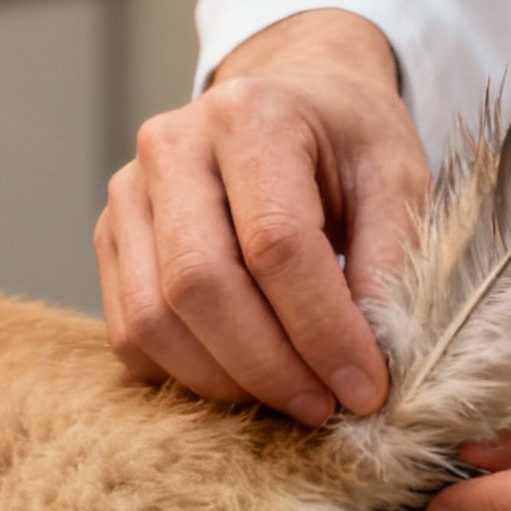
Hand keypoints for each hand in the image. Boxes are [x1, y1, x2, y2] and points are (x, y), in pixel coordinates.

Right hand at [96, 8, 430, 416]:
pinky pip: (129, 334)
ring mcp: (128, 193)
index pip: (275, 242)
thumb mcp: (400, 179)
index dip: (321, 328)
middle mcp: (172, 146)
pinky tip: (246, 375)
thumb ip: (391, 262)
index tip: (366, 387)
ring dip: (225, 381)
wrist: (293, 103)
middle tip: (325, 407)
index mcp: (249, 115)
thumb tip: (372, 358)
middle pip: (199, 284)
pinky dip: (186, 374)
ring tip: (292, 398)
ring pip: (152, 319)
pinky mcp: (111, 238)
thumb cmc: (350, 143)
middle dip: (268, 367)